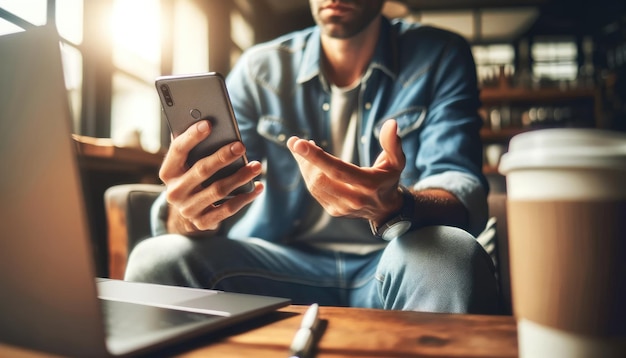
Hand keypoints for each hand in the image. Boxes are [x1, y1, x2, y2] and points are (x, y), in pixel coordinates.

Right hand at [159, 120, 262, 233]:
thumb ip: (192, 146)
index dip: (192, 137)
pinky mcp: (203, 222)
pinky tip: (258, 186)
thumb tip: (207, 121)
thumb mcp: (186, 164)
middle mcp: (174, 192)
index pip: (177, 150)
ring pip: (218, 190)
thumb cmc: (191, 177)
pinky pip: (228, 209)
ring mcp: (188, 210)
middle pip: (201, 171)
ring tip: (257, 166)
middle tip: (241, 146)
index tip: (209, 124)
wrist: (187, 213)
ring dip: (240, 177)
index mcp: (167, 172)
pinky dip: (245, 197)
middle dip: (222, 157)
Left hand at [287, 119, 404, 223]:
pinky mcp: (333, 211)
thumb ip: (392, 143)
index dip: (316, 157)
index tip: (298, 143)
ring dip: (304, 165)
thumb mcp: (396, 161)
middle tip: (295, 141)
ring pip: (314, 185)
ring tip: (300, 148)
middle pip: (320, 178)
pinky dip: (308, 174)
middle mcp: (354, 199)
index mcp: (368, 185)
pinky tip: (308, 161)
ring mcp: (342, 208)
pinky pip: (315, 191)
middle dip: (304, 159)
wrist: (385, 209)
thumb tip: (391, 123)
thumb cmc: (389, 178)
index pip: (338, 170)